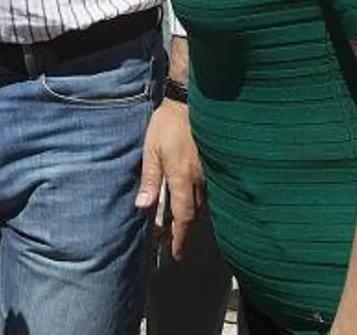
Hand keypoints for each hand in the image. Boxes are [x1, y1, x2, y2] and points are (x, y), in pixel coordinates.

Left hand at [135, 98, 204, 259]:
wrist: (191, 102)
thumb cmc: (167, 125)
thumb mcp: (151, 150)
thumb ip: (150, 180)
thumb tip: (143, 207)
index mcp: (182, 177)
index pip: (183, 216)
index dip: (179, 237)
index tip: (176, 253)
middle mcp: (199, 180)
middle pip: (195, 215)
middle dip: (185, 232)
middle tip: (174, 244)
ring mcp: (209, 173)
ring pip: (204, 206)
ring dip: (192, 220)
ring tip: (181, 228)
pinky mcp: (213, 166)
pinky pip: (209, 193)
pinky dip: (200, 205)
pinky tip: (193, 205)